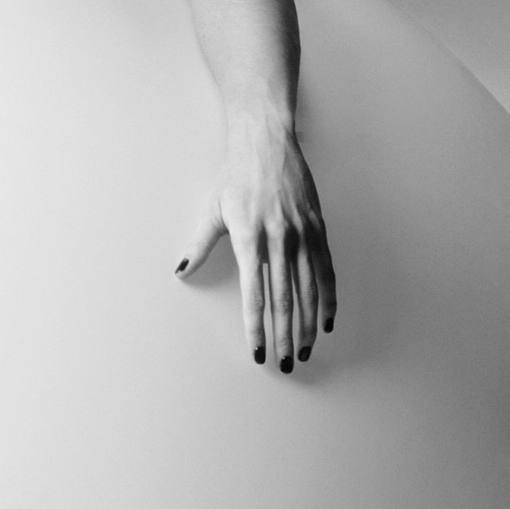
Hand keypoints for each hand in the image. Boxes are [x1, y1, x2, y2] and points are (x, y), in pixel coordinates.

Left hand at [176, 114, 335, 371]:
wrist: (267, 146)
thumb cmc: (236, 178)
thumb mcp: (213, 209)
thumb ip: (199, 243)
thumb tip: (181, 269)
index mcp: (249, 238)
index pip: (254, 294)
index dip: (256, 326)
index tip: (258, 351)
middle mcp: (279, 240)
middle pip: (285, 299)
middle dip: (285, 335)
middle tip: (284, 362)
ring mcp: (302, 235)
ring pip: (308, 291)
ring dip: (308, 325)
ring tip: (305, 350)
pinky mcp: (318, 230)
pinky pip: (326, 271)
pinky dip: (328, 299)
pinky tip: (326, 320)